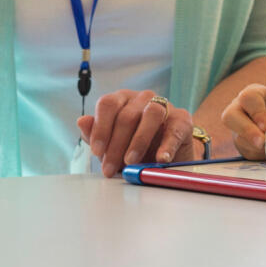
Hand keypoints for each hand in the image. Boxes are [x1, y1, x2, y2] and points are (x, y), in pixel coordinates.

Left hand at [76, 89, 193, 176]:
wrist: (165, 155)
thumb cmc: (134, 146)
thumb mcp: (111, 143)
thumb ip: (96, 133)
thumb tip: (82, 121)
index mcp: (122, 99)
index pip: (108, 104)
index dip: (101, 128)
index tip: (97, 151)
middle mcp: (143, 98)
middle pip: (127, 115)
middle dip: (116, 145)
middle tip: (110, 168)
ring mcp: (165, 106)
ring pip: (153, 114)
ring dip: (139, 140)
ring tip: (132, 161)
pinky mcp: (183, 119)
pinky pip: (175, 128)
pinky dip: (167, 144)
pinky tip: (161, 159)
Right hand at [221, 83, 265, 160]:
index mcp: (254, 94)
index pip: (247, 98)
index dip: (256, 112)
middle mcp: (241, 109)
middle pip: (230, 117)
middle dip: (247, 131)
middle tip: (263, 142)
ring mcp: (239, 127)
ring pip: (239, 138)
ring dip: (260, 146)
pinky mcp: (242, 143)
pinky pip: (246, 152)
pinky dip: (261, 154)